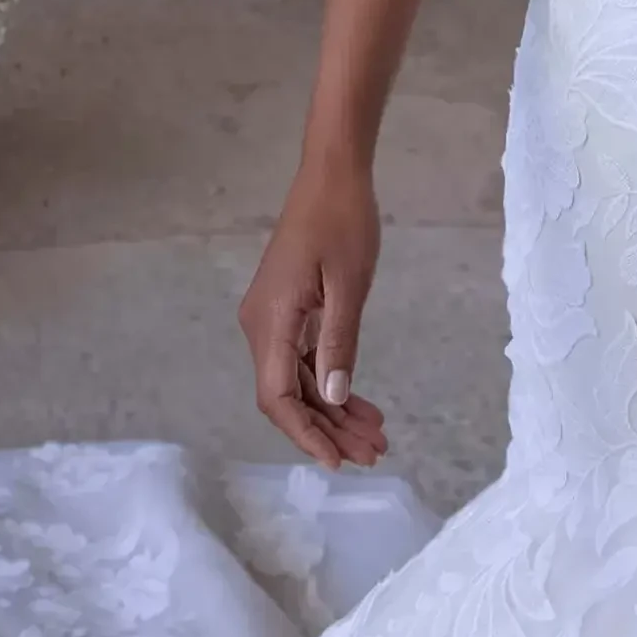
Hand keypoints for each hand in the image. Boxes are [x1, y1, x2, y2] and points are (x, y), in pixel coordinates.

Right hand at [239, 168, 388, 470]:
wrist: (332, 174)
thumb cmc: (343, 221)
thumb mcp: (349, 284)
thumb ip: (339, 343)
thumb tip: (333, 398)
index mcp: (269, 323)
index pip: (278, 398)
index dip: (305, 435)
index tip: (336, 462)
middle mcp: (261, 327)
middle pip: (289, 396)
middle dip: (328, 429)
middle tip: (374, 454)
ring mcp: (272, 319)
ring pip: (298, 381)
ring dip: (333, 410)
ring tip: (374, 436)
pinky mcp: (288, 310)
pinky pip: (304, 359)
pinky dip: (330, 382)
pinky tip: (358, 402)